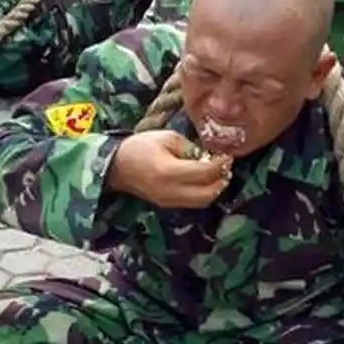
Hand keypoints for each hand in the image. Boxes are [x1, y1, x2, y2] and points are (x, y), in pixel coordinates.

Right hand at [108, 131, 230, 208]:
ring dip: (215, 189)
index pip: (205, 172)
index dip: (220, 164)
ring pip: (203, 202)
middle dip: (221, 180)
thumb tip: (209, 156)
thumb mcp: (167, 138)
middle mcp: (171, 191)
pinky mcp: (168, 205)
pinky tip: (205, 181)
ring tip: (218, 175)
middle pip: (208, 193)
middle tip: (226, 167)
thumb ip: (190, 148)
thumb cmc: (140, 147)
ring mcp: (169, 201)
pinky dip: (204, 193)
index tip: (226, 155)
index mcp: (169, 171)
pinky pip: (193, 203)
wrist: (117, 167)